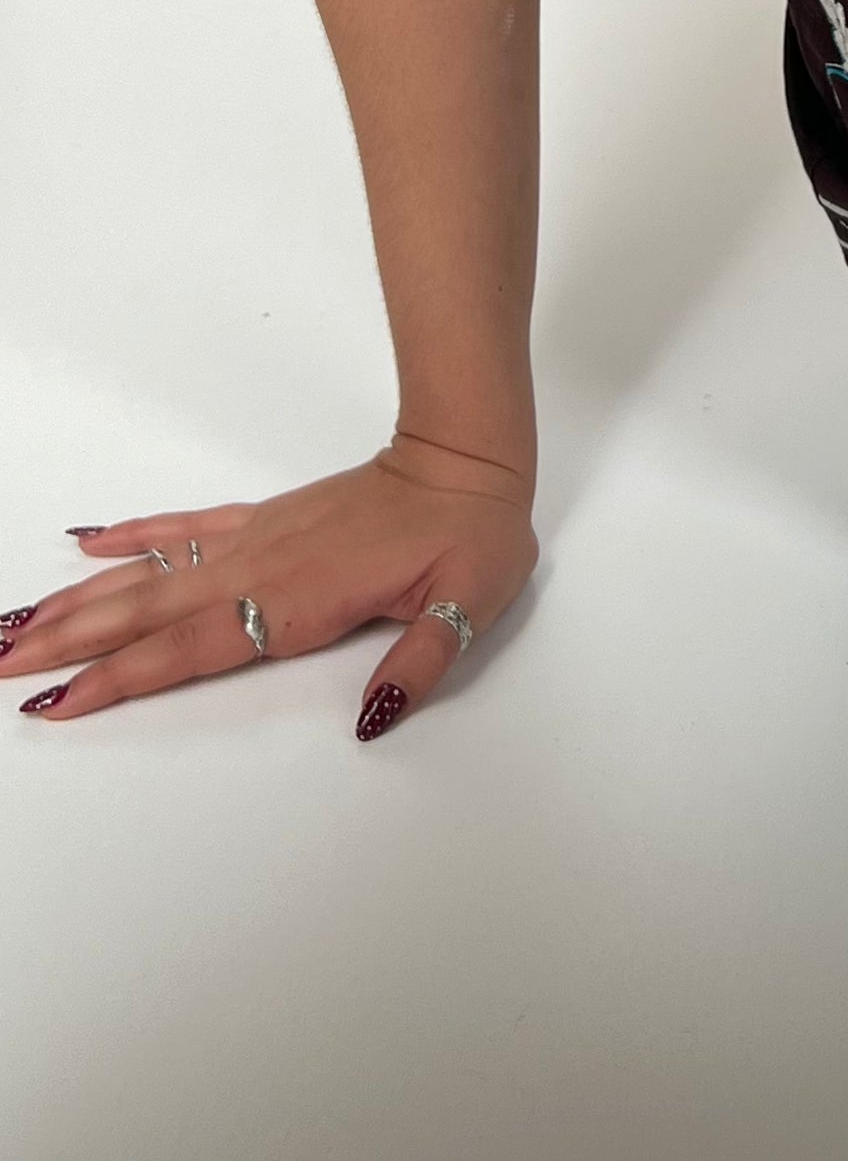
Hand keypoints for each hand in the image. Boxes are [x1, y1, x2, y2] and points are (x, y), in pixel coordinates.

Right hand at [2, 435, 538, 739]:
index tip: (62, 701)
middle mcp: (263, 566)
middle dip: (71, 642)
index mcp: (303, 599)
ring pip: (153, 572)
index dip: (125, 677)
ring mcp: (257, 538)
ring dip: (84, 599)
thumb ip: (420, 667)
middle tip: (0, 664)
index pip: (193, 647)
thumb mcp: (468, 608)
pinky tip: (89, 541)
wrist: (468, 456)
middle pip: (148, 612)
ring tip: (19, 621)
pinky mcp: (264, 518)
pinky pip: (186, 524)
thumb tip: (373, 721)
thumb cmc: (471, 535)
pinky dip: (135, 533)